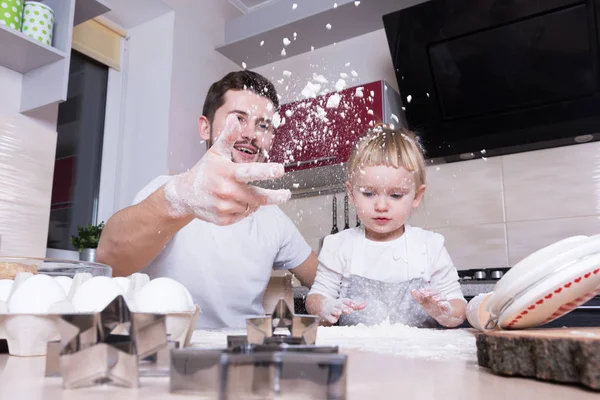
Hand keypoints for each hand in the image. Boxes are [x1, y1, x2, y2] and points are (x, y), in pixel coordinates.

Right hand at [164, 114, 290, 224]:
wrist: (185, 194)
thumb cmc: (205, 171)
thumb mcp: (216, 152)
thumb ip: (229, 136)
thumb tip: (234, 118)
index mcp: (227, 172)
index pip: (250, 171)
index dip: (266, 171)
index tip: (280, 170)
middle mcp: (226, 191)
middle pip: (258, 197)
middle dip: (274, 196)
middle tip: (285, 194)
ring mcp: (224, 207)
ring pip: (252, 206)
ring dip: (253, 201)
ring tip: (242, 193)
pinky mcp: (223, 220)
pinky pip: (243, 216)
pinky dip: (244, 210)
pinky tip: (234, 202)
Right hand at [319, 298, 366, 323]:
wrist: (323, 305)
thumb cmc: (338, 306)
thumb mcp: (347, 304)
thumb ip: (356, 306)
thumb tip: (366, 304)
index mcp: (342, 301)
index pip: (346, 301)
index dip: (350, 303)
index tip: (354, 306)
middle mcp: (336, 305)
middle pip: (340, 305)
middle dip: (345, 308)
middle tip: (350, 311)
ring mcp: (331, 310)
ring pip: (334, 310)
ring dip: (336, 311)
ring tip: (339, 312)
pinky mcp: (327, 316)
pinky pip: (330, 318)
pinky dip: (332, 319)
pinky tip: (334, 319)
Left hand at [411, 288, 462, 326]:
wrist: (442, 316)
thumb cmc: (432, 307)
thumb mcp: (424, 303)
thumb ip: (418, 297)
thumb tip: (412, 291)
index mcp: (433, 294)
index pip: (429, 290)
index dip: (425, 290)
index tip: (420, 291)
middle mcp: (438, 296)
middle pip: (436, 292)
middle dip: (430, 293)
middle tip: (425, 294)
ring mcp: (443, 301)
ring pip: (442, 297)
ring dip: (438, 297)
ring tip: (434, 299)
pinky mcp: (447, 308)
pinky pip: (446, 305)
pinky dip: (444, 304)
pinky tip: (440, 304)